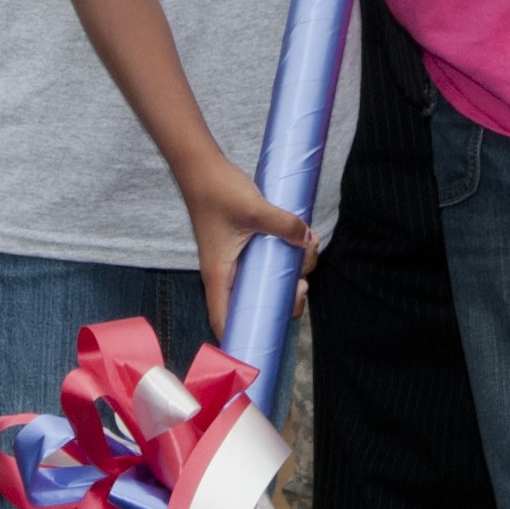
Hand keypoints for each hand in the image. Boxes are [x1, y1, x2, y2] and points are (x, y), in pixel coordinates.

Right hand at [180, 149, 311, 340]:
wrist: (202, 166)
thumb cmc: (217, 191)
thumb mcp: (254, 209)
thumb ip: (284, 225)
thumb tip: (307, 239)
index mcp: (220, 275)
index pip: (225, 320)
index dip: (241, 339)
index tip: (265, 342)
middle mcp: (226, 274)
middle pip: (254, 305)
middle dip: (283, 301)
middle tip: (302, 285)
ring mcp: (235, 260)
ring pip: (265, 282)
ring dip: (289, 275)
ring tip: (306, 251)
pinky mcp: (244, 246)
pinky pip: (267, 263)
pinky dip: (284, 258)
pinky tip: (300, 242)